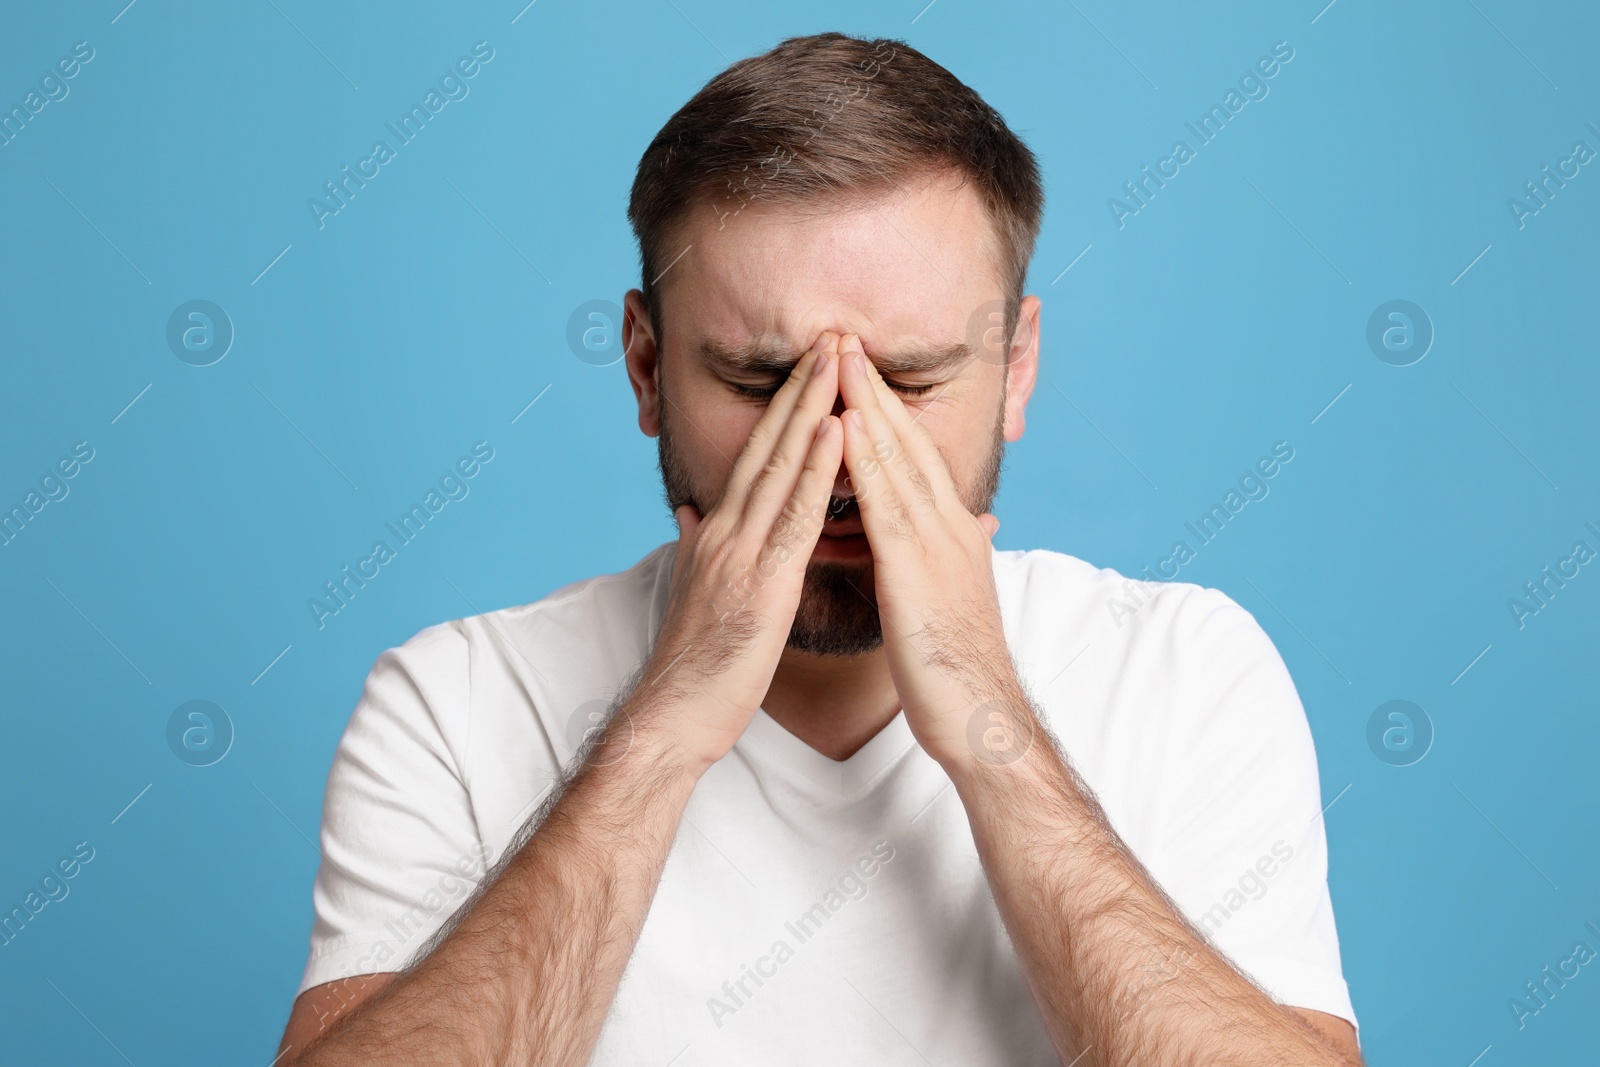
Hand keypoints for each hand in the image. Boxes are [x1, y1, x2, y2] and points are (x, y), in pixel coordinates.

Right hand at [634, 332, 844, 770]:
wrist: (674, 716)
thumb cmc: (695, 663)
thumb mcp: (696, 590)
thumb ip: (698, 544)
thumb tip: (694, 511)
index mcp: (719, 531)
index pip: (756, 455)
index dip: (785, 407)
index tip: (812, 365)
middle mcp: (726, 529)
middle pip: (767, 444)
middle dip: (801, 388)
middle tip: (831, 336)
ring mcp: (740, 551)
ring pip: (780, 466)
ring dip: (812, 409)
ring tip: (839, 361)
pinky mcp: (761, 581)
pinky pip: (795, 516)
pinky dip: (816, 469)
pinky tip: (837, 432)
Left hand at [835, 334, 1027, 768]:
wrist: (982, 719)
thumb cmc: (957, 669)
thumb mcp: (950, 599)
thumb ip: (946, 558)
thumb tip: (956, 533)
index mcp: (955, 533)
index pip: (918, 459)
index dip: (888, 411)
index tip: (860, 371)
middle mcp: (951, 527)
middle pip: (910, 443)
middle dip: (876, 389)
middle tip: (846, 338)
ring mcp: (938, 545)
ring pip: (900, 460)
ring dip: (869, 404)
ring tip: (841, 357)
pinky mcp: (918, 571)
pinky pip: (887, 504)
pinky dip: (867, 460)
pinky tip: (846, 424)